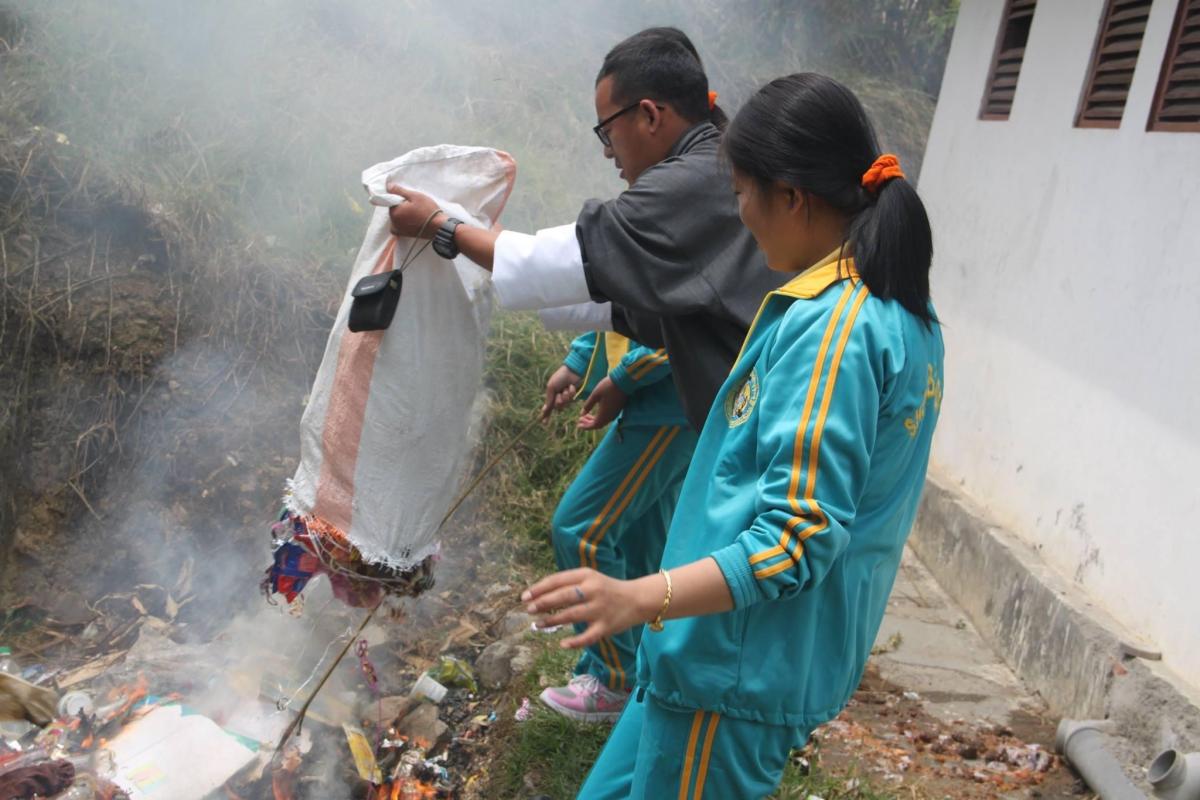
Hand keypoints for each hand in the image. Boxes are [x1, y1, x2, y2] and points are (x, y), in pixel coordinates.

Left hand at [386, 185, 444, 237]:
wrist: (438, 226)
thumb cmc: (427, 210)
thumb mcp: (414, 196)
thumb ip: (399, 191)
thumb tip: (388, 186)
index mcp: (394, 212)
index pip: (391, 202)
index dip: (400, 199)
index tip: (410, 200)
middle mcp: (393, 223)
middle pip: (393, 210)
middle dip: (400, 207)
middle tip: (413, 206)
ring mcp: (399, 230)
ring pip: (396, 218)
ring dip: (402, 214)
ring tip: (415, 213)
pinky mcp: (404, 235)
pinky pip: (398, 227)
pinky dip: (402, 223)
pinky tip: (411, 220)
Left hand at [521, 568, 658, 648]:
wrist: (638, 599)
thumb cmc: (607, 589)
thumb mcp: (589, 579)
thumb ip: (569, 584)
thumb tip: (540, 594)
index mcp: (586, 576)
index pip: (558, 580)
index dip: (539, 588)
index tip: (524, 597)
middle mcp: (593, 590)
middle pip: (563, 596)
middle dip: (543, 603)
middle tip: (529, 609)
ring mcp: (600, 609)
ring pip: (571, 615)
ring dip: (552, 621)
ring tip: (538, 624)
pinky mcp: (606, 626)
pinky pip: (588, 636)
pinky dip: (575, 642)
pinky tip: (562, 643)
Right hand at [541, 366, 581, 420]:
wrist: (572, 371)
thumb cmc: (560, 377)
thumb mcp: (551, 387)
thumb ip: (549, 399)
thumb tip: (545, 410)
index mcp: (552, 395)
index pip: (548, 407)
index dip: (546, 415)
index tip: (544, 423)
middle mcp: (559, 397)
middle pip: (558, 406)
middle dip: (559, 399)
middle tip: (561, 391)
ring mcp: (567, 397)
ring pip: (565, 403)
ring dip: (566, 395)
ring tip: (567, 387)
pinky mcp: (574, 395)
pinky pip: (572, 399)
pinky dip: (571, 392)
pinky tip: (572, 386)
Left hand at [578, 377, 626, 429]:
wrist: (623, 381)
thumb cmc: (607, 387)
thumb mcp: (595, 395)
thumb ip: (588, 405)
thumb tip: (581, 414)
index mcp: (603, 415)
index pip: (593, 426)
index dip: (585, 427)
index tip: (578, 425)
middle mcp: (610, 417)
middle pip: (598, 425)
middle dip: (588, 423)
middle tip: (580, 419)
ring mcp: (615, 413)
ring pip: (603, 421)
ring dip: (594, 420)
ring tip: (586, 415)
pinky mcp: (617, 409)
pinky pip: (607, 418)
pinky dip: (600, 417)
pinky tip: (596, 411)